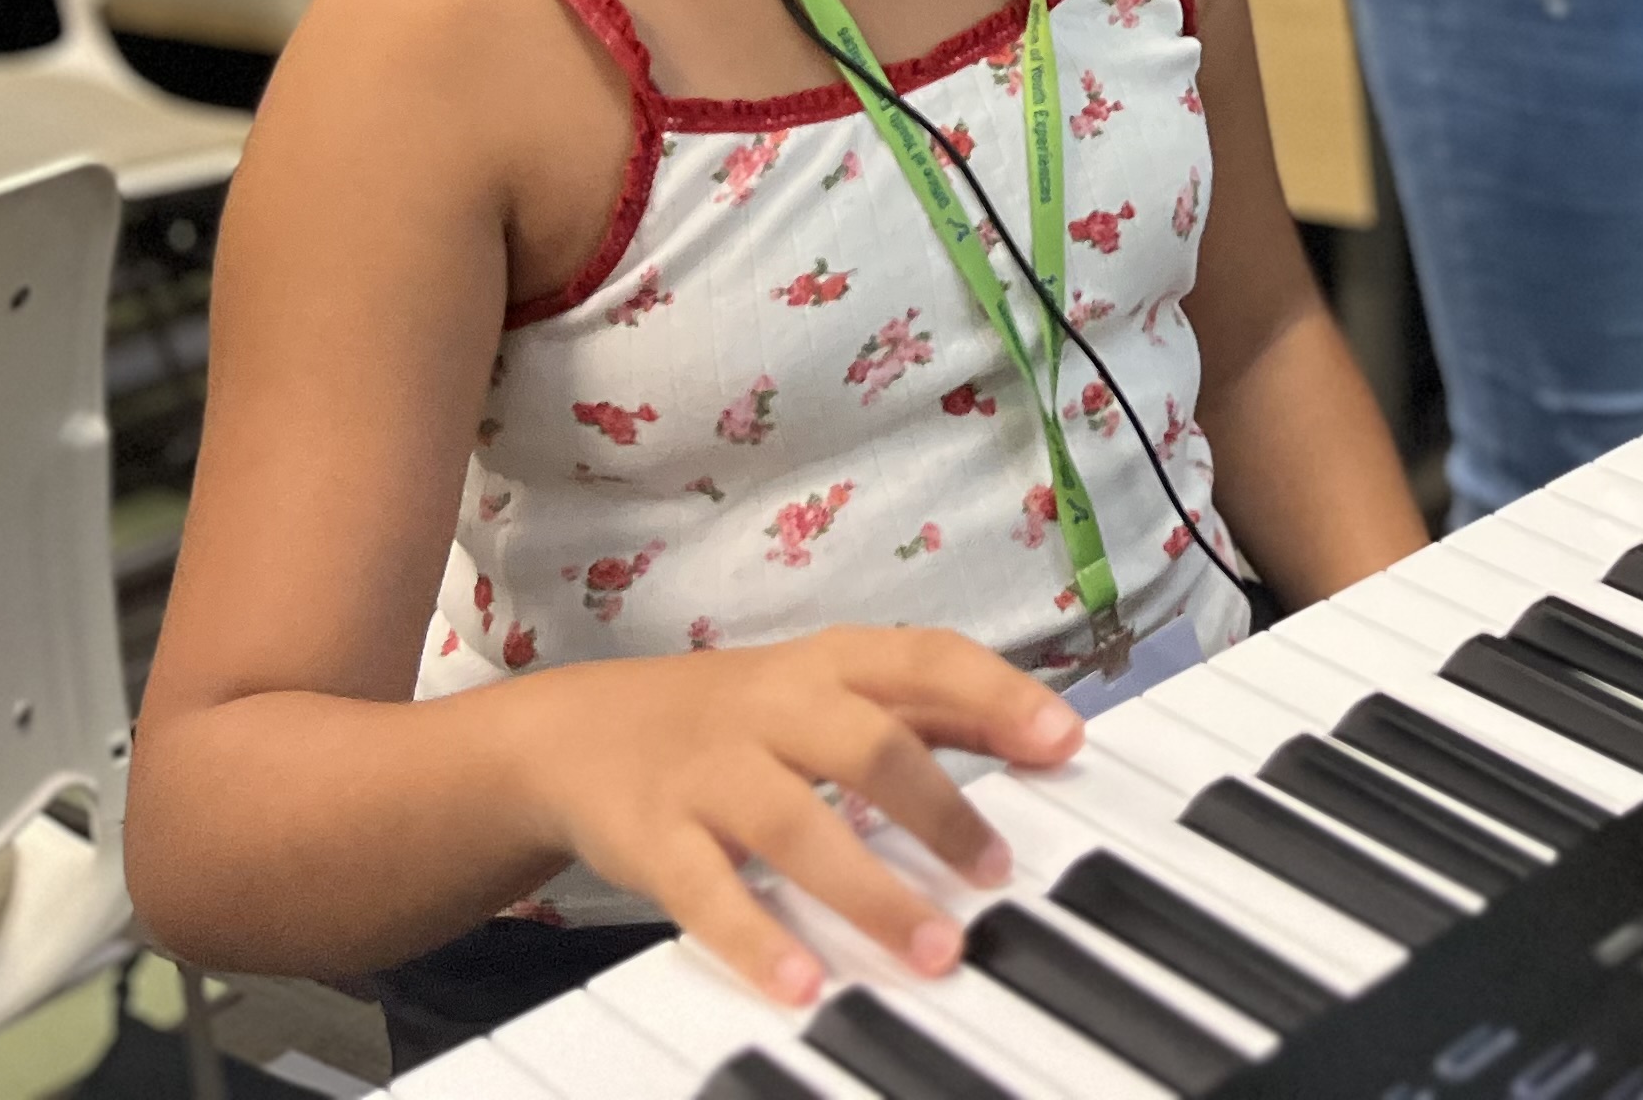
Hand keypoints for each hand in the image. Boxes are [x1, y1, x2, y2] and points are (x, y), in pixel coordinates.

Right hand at [493, 623, 1082, 1002]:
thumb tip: (1049, 733)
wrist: (578, 733)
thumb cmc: (738, 716)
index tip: (1064, 739)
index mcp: (830, 662)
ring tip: (934, 949)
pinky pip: (709, 893)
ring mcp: (712, 771)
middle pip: (869, 743)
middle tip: (999, 875)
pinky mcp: (657, 837)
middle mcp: (775, 706)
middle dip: (941, 810)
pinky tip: (803, 984)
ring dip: (870, 890)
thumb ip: (932, 710)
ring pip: (797, 824)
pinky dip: (758, 940)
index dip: (997, 695)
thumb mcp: (830, 689)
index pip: (926, 658)